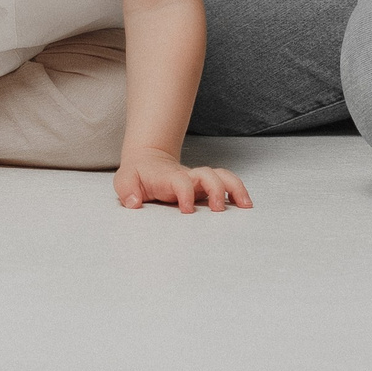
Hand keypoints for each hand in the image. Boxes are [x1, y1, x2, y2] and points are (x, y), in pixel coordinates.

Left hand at [115, 148, 251, 212]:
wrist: (148, 160)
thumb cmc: (138, 175)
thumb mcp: (125, 180)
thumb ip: (127, 191)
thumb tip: (134, 203)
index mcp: (169, 177)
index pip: (181, 182)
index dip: (185, 193)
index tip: (186, 210)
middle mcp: (188, 177)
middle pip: (208, 175)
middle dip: (216, 190)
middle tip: (218, 210)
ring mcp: (199, 181)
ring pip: (222, 177)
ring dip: (235, 189)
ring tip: (246, 205)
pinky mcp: (206, 187)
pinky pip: (227, 185)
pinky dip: (238, 192)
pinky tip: (246, 204)